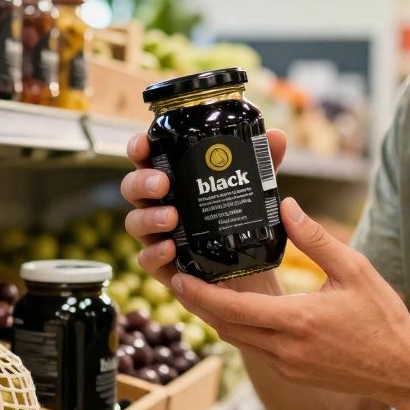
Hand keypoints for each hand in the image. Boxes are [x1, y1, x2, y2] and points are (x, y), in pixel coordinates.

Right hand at [119, 129, 287, 288]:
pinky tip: (170, 248)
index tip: (144, 144)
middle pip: (132, 188)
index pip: (147, 160)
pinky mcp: (165, 266)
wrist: (252, 273)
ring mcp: (159, 236)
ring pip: (134, 222)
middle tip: (163, 183)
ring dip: (148, 217)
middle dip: (142, 182)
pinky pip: (146, 259)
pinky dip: (154, 253)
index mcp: (175, 181)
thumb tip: (276, 136)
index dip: (139, 149)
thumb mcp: (256, 191)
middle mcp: (161, 205)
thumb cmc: (244, 225)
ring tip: (172, 217)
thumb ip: (263, 165)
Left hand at [170, 197, 409, 399]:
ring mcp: (287, 365)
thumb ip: (316, 239)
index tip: (178, 278)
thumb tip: (286, 206)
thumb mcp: (354, 269)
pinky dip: (240, 330)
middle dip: (198, 304)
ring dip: (217, 318)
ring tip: (201, 291)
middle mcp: (285, 348)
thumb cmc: (383, 318)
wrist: (404, 369)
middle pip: (225, 327)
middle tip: (179, 279)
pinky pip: (255, 350)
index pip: (231, 309)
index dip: (198, 295)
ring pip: (238, 341)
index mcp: (296, 321)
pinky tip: (239, 310)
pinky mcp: (293, 373)